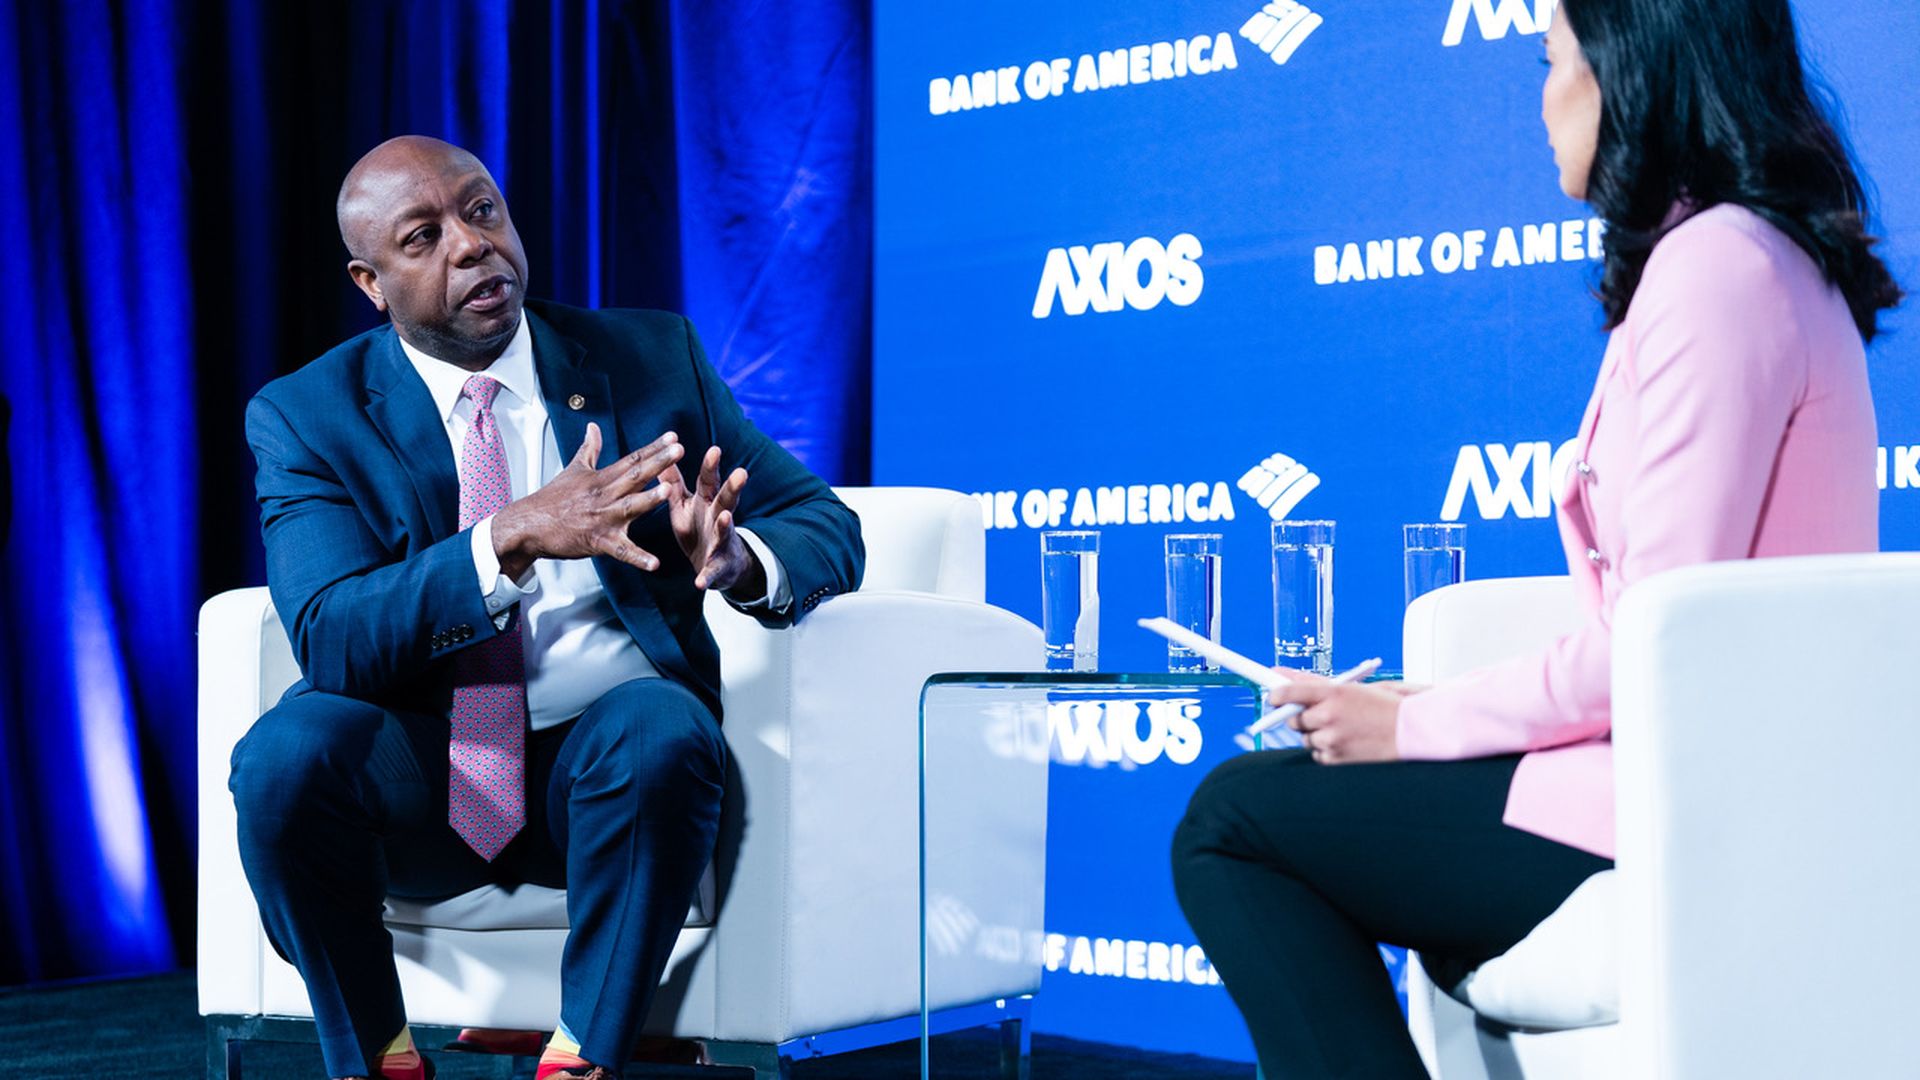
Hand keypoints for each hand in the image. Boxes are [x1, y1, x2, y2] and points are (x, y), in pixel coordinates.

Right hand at [491, 424, 681, 578]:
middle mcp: (605, 496)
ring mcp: (603, 519)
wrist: (530, 525)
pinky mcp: (599, 542)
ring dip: (649, 500)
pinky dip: (638, 558)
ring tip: (669, 490)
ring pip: (630, 507)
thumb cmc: (552, 499)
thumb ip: (589, 449)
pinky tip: (654, 564)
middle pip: (635, 476)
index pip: (632, 459)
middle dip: (658, 463)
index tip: (673, 436)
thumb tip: (593, 427)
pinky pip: (621, 551)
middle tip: (678, 449)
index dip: (653, 447)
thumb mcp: (573, 469)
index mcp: (602, 479)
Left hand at [661, 445, 763, 595]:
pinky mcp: (717, 567)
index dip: (711, 466)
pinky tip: (699, 582)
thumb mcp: (685, 505)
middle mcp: (718, 518)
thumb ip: (675, 484)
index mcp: (706, 502)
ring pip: (725, 531)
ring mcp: (721, 542)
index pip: (709, 481)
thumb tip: (662, 459)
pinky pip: (711, 573)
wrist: (719, 565)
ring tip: (725, 518)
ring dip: (725, 525)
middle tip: (741, 473)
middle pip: (727, 500)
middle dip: (733, 487)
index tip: (715, 449)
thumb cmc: (698, 528)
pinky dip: (706, 577)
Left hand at [1268, 670, 1403, 764]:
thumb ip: (1315, 683)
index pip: (1289, 693)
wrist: (1412, 731)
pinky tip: (1347, 742)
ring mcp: (1332, 739)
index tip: (1274, 698)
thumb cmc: (1386, 707)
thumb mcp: (1352, 687)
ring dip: (1317, 734)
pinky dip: (1327, 750)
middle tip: (1320, 714)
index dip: (1277, 696)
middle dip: (1302, 717)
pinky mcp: (1336, 758)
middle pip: (1294, 719)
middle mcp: (1329, 715)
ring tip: (1343, 728)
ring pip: (1306, 739)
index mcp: (1333, 693)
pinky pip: (1318, 755)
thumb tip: (1283, 676)